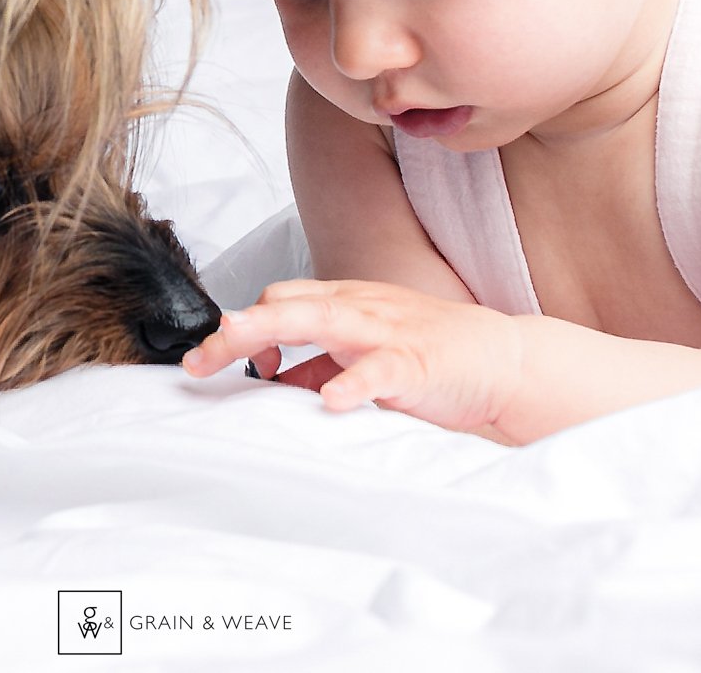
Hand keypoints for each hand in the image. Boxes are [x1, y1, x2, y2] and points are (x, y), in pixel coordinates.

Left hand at [182, 278, 523, 439]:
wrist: (499, 359)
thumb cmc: (429, 354)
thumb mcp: (364, 354)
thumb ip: (319, 364)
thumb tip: (271, 380)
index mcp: (345, 303)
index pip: (279, 300)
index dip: (241, 326)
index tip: (208, 359)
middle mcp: (359, 307)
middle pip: (288, 301)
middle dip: (240, 327)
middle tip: (200, 357)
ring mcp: (387, 330)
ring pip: (324, 317)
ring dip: (276, 329)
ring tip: (238, 343)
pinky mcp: (416, 362)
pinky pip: (380, 369)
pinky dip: (353, 381)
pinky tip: (331, 400)